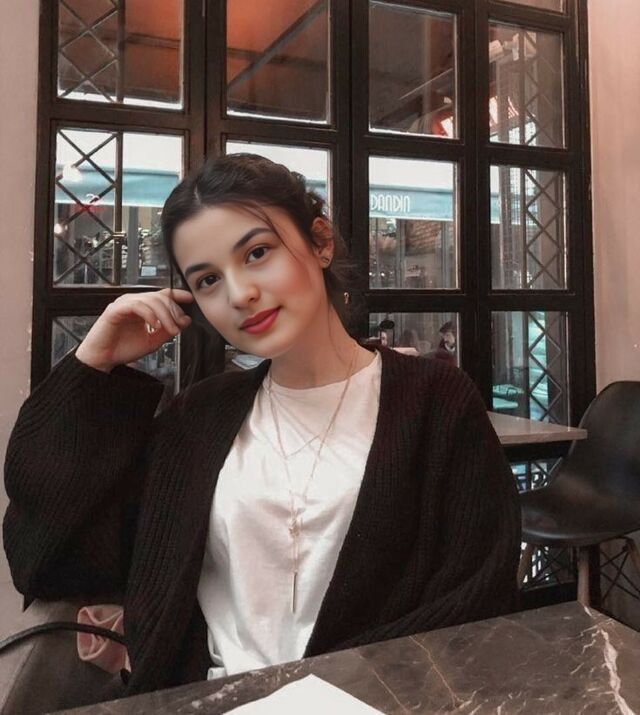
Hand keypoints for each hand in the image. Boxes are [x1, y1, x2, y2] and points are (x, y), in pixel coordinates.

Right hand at [75, 288, 194, 372]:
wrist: (103, 359)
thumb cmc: (123, 349)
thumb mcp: (153, 341)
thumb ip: (168, 330)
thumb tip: (185, 320)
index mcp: (143, 307)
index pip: (162, 295)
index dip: (177, 294)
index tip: (190, 299)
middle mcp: (134, 302)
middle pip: (160, 297)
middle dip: (173, 312)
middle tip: (178, 328)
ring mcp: (124, 304)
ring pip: (151, 300)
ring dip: (165, 315)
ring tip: (169, 330)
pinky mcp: (115, 310)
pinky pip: (136, 306)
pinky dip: (149, 314)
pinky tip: (154, 325)